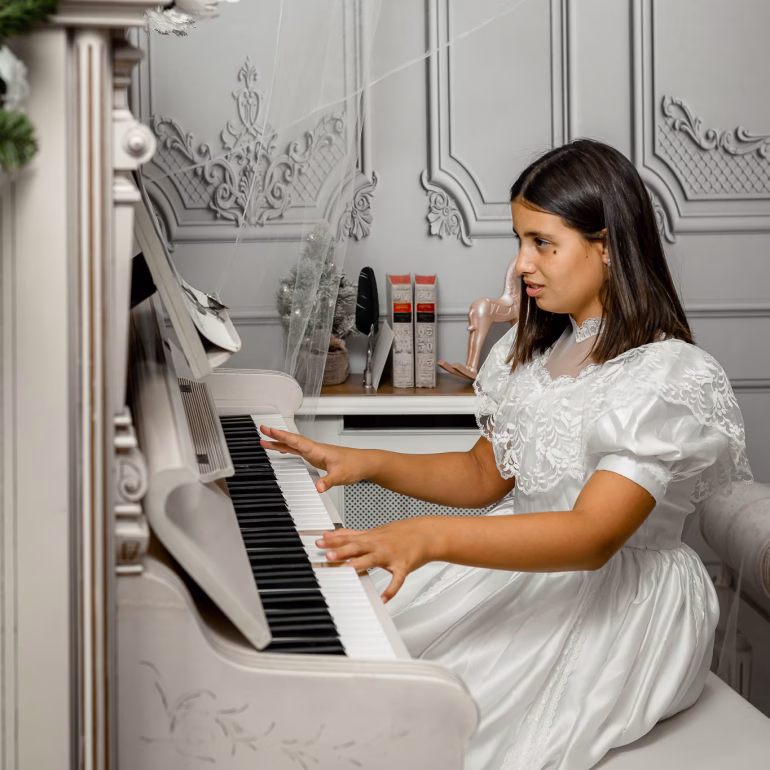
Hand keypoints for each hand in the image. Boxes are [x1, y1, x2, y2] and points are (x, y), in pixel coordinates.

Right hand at [259, 425, 368, 492]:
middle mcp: (315, 449)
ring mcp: (315, 452)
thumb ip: (328, 481)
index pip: (296, 441)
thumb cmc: (355, 465)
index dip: (282, 435)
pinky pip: (298, 451)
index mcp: (318, 449)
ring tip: (265, 442)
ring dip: (279, 442)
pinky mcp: (317, 457)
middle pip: (292, 440)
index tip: (269, 430)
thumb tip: (317, 487)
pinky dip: (288, 449)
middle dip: (276, 435)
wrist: (364, 463)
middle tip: (261, 429)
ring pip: (293, 445)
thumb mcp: (341, 475)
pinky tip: (282, 450)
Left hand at [316, 517, 434, 602]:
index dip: (333, 540)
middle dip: (342, 551)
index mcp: (371, 538)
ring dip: (359, 564)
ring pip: (373, 560)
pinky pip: (397, 579)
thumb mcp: (375, 530)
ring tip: (347, 570)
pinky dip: (391, 589)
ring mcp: (391, 556)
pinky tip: (384, 598)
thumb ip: (354, 534)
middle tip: (328, 555)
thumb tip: (334, 533)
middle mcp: (379, 545)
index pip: (349, 538)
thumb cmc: (400, 534)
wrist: (426, 534)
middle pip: (357, 547)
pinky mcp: (403, 566)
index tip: (318, 542)